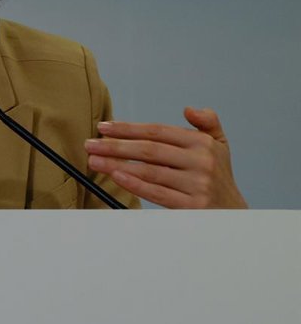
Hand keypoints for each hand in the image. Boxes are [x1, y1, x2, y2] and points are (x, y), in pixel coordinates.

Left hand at [84, 107, 246, 208]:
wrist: (233, 214)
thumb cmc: (217, 177)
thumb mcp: (220, 145)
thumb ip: (208, 123)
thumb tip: (189, 109)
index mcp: (202, 143)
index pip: (157, 131)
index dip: (128, 128)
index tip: (103, 127)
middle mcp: (201, 161)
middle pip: (149, 150)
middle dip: (115, 146)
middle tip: (91, 144)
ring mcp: (196, 184)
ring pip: (149, 171)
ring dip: (117, 165)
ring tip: (94, 161)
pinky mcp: (191, 206)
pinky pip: (157, 193)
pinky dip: (134, 184)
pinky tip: (116, 177)